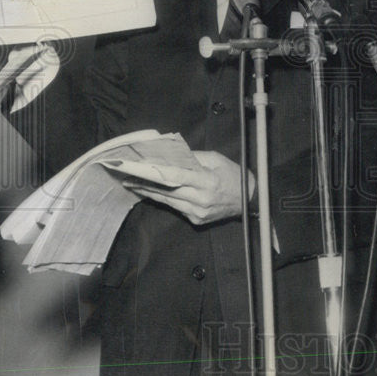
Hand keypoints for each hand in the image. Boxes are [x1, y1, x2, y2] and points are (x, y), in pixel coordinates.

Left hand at [124, 150, 254, 224]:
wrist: (249, 199)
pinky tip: (152, 193)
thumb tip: (171, 155)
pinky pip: (176, 208)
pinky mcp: (197, 220)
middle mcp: (201, 199)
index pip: (176, 176)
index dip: (155, 173)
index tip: (138, 169)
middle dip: (146, 183)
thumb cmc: (233, 175)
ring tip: (133, 185)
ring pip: (168, 201)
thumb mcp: (216, 159)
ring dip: (150, 193)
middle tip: (127, 177)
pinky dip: (164, 200)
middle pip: (167, 191)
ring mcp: (198, 212)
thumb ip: (193, 157)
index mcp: (207, 181)